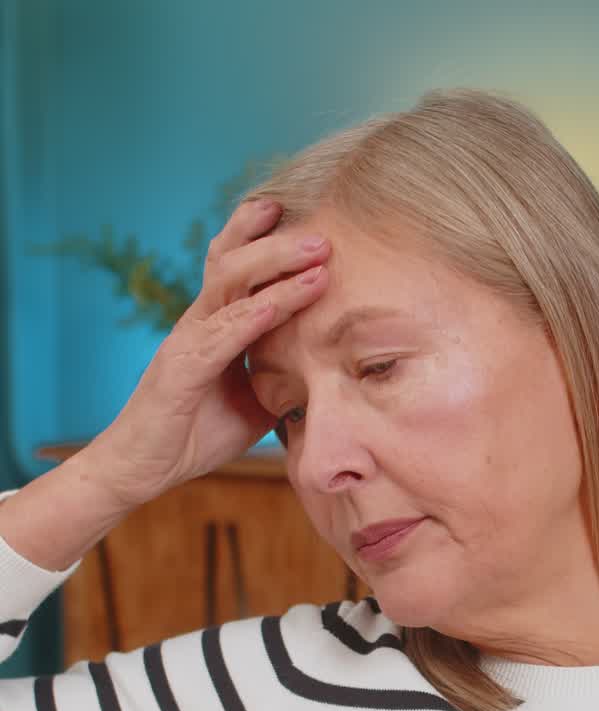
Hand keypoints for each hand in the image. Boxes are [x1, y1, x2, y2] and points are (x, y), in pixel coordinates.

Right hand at [83, 198, 328, 507]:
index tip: (313, 224)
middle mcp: (198, 323)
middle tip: (323, 232)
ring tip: (316, 254)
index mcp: (214, 326)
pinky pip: (220, 336)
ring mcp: (186, 342)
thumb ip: (280, 379)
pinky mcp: (180, 370)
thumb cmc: (194, 435)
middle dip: (279, 241)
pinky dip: (252, 317)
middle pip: (234, 262)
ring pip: (229, 286)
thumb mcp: (252, 403)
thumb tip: (327, 372)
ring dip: (275, 267)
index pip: (239, 269)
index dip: (270, 241)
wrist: (143, 470)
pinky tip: (279, 303)